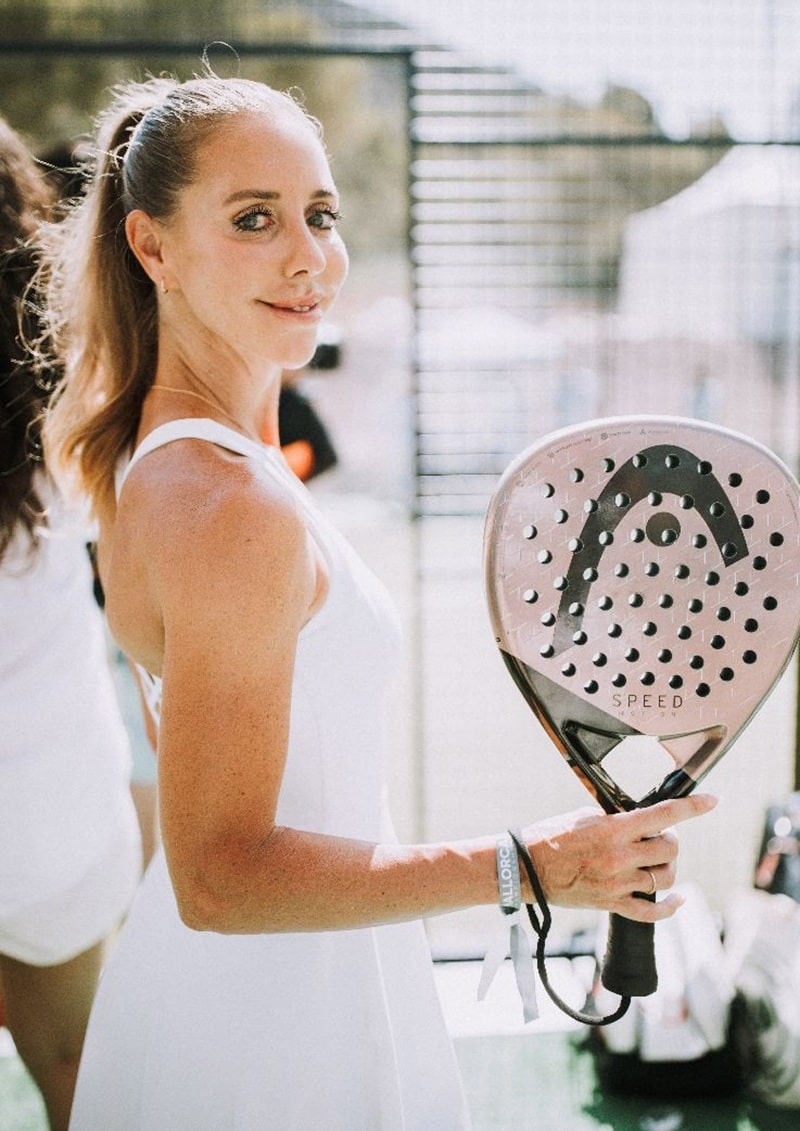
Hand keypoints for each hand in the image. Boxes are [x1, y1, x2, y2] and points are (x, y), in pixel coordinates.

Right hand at [521, 794, 716, 921]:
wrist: (526, 868)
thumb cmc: (551, 837)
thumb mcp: (585, 816)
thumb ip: (617, 820)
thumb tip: (642, 821)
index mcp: (613, 829)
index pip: (664, 814)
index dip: (694, 807)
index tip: (714, 801)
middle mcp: (619, 856)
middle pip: (670, 848)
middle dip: (671, 839)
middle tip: (659, 836)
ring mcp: (617, 883)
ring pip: (665, 877)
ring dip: (667, 867)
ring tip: (655, 861)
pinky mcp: (612, 904)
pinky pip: (652, 912)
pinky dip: (670, 906)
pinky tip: (676, 899)